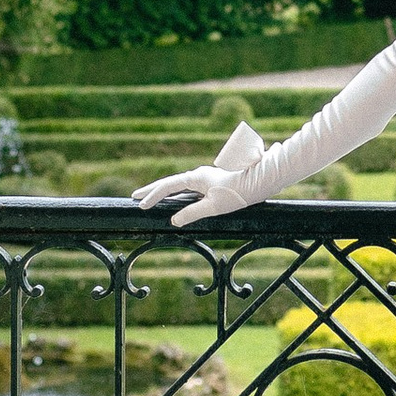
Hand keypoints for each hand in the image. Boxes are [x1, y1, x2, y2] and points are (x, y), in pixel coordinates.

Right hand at [133, 121, 266, 227]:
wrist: (259, 180)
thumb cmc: (237, 194)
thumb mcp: (213, 207)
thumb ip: (192, 213)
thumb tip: (173, 220)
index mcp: (196, 178)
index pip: (168, 186)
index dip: (153, 195)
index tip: (140, 204)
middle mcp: (199, 175)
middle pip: (170, 182)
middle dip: (153, 190)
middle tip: (136, 196)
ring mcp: (206, 178)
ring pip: (179, 184)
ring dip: (164, 190)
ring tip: (151, 197)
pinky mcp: (212, 182)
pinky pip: (188, 187)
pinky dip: (177, 192)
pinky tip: (177, 198)